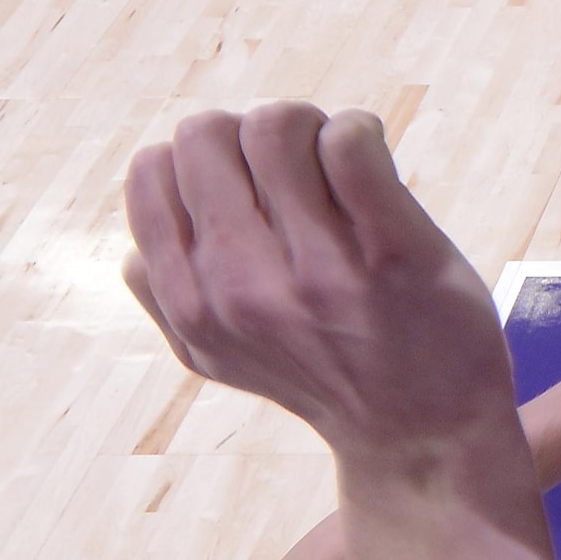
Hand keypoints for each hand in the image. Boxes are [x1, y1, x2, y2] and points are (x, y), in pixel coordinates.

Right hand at [123, 103, 519, 471]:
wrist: (423, 434)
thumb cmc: (325, 371)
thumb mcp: (222, 359)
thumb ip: (169, 304)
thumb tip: (137, 249)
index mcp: (193, 305)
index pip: (152, 170)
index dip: (205, 161)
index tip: (248, 191)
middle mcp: (243, 288)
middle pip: (205, 132)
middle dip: (251, 134)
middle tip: (297, 173)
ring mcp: (318, 271)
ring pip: (276, 125)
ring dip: (310, 129)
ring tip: (338, 167)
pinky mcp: (393, 252)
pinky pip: (350, 143)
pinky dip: (359, 132)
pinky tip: (374, 163)